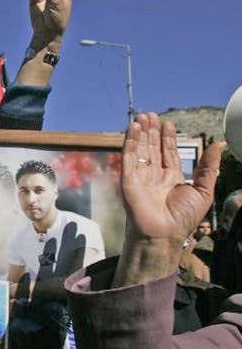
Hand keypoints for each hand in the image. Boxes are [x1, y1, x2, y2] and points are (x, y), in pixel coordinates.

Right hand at [114, 113, 223, 285]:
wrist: (164, 233)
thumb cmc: (183, 218)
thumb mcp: (204, 190)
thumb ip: (209, 167)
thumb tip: (220, 144)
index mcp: (171, 178)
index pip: (167, 153)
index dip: (167, 138)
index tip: (168, 123)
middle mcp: (154, 176)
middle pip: (152, 148)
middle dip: (152, 131)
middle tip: (152, 114)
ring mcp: (140, 176)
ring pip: (139, 149)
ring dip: (141, 132)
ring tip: (143, 116)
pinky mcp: (128, 178)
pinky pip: (128, 156)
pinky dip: (130, 141)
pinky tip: (134, 128)